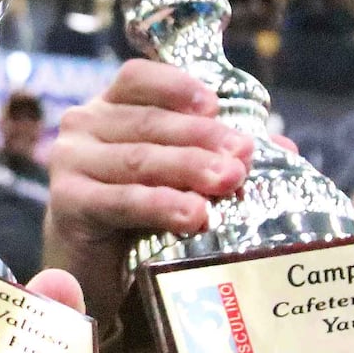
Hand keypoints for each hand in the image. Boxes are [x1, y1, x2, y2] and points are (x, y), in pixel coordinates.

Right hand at [43, 61, 252, 320]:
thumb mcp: (179, 176)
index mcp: (111, 107)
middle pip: (149, 123)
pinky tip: (192, 215)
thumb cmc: (140, 215)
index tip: (215, 105)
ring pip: (140, 160)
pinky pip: (121, 200)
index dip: (176, 86)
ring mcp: (70, 162)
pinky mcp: (68, 203)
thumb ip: (220, 156)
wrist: (95, 273)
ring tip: (228, 182)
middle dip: (202, 139)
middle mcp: (83, 125)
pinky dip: (160, 205)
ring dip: (188, 169)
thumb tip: (285, 148)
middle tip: (243, 157)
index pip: (138, 79)